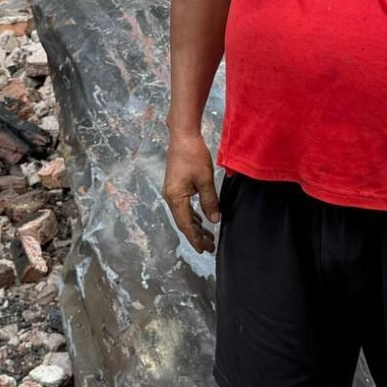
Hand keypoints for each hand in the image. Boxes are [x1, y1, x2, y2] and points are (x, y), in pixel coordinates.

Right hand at [162, 127, 220, 253]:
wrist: (183, 136)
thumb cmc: (193, 155)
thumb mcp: (205, 179)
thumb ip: (210, 201)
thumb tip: (214, 220)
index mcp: (176, 197)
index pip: (186, 224)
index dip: (195, 238)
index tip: (204, 249)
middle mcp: (171, 197)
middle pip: (183, 222)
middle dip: (196, 236)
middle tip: (210, 247)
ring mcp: (172, 192)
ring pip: (184, 215)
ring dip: (195, 227)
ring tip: (208, 237)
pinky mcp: (176, 187)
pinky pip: (184, 207)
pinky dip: (193, 216)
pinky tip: (201, 220)